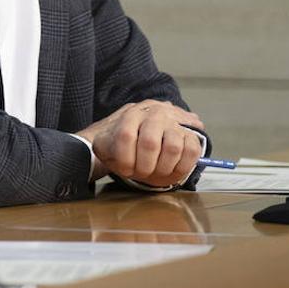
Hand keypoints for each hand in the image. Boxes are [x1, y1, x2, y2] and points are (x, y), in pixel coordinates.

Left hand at [76, 100, 204, 187]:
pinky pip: (191, 151)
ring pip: (172, 147)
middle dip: (144, 166)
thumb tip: (97, 151)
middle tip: (141, 173)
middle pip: (149, 144)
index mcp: (129, 115)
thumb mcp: (105, 143)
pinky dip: (181, 167)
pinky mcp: (190, 134)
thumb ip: (100, 147)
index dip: (125, 159)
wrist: (144, 130)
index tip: (124, 169)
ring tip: (155, 171)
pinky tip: (170, 169)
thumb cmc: (122, 142)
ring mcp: (173, 122)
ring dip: (162, 168)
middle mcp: (152, 113)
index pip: (125, 136)